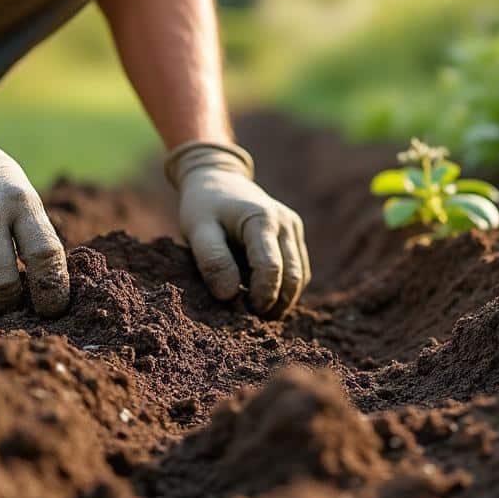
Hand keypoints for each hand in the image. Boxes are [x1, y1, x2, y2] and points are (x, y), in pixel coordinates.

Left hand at [166, 142, 310, 317]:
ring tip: (258, 311)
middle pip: (294, 276)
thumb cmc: (204, 205)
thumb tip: (230, 296)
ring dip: (284, 298)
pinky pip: (298, 269)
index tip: (244, 311)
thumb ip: (212, 260)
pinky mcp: (294, 234)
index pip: (272, 268)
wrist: (217, 178)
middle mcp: (286, 223)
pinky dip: (286, 287)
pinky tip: (264, 294)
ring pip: (300, 276)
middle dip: (277, 303)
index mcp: (262, 220)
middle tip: (253, 319)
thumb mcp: (197, 229)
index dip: (261, 295)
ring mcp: (293, 228)